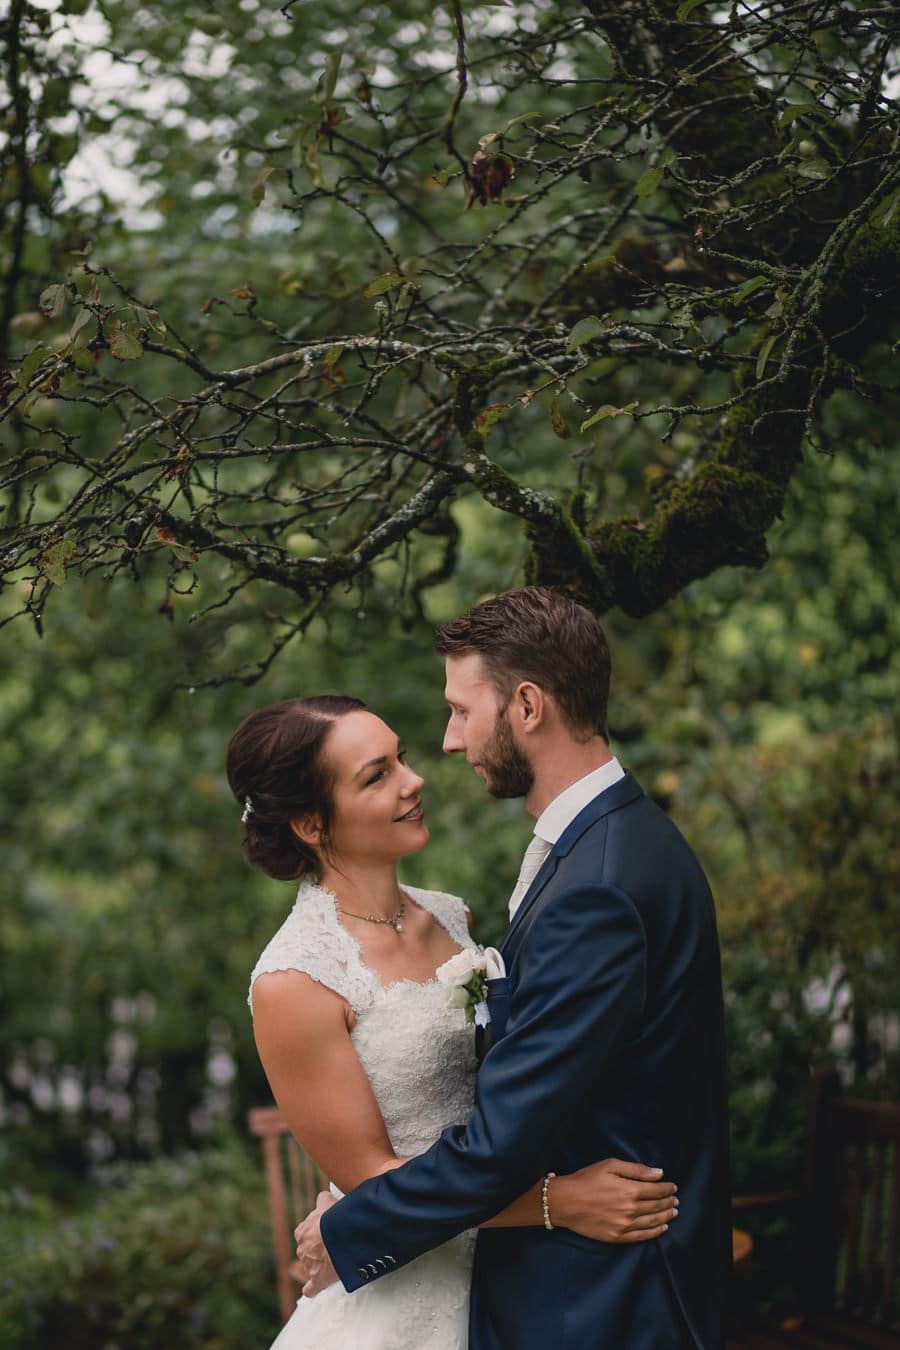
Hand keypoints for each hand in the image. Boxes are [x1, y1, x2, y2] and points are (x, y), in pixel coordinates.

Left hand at [294, 1191, 338, 1296]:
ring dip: (320, 1262)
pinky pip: (311, 1287)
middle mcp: (302, 1247)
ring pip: (311, 1263)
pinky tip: (313, 1289)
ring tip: (337, 1258)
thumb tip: (324, 1195)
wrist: (339, 1239)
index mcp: (303, 1230)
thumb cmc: (335, 1219)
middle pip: (309, 1244)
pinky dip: (312, 1288)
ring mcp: (309, 1265)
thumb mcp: (328, 1202)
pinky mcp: (318, 1279)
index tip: (329, 1223)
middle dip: (319, 1244)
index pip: (308, 1224)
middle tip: (335, 1240)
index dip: (320, 1223)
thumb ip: (324, 1199)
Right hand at [551, 1159, 677, 1242]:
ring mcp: (625, 1225)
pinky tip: (662, 1228)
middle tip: (676, 1200)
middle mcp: (631, 1210)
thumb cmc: (586, 1179)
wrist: (565, 1202)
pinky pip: (642, 1236)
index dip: (667, 1188)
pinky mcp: (618, 1237)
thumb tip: (659, 1173)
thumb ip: (636, 1170)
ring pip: (653, 1222)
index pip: (657, 1190)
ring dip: (666, 1216)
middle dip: (669, 1202)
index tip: (673, 1187)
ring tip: (673, 1212)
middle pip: (657, 1206)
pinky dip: (655, 1232)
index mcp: (630, 1190)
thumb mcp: (610, 1166)